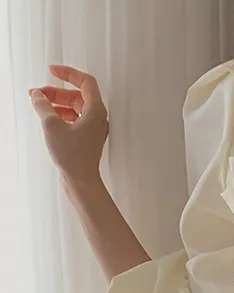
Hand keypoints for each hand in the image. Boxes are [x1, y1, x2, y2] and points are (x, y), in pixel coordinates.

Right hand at [29, 65, 108, 184]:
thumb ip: (43, 105)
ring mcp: (93, 129)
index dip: (68, 73)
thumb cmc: (74, 157)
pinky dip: (61, 115)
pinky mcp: (87, 138)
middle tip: (37, 94)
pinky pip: (74, 119)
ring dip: (56, 104)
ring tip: (39, 105)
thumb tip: (37, 96)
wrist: (81, 181)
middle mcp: (97, 118)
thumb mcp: (52, 125)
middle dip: (55, 92)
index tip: (53, 70)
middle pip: (76, 95)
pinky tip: (48, 117)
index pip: (85, 81)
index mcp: (96, 111)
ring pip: (74, 107)